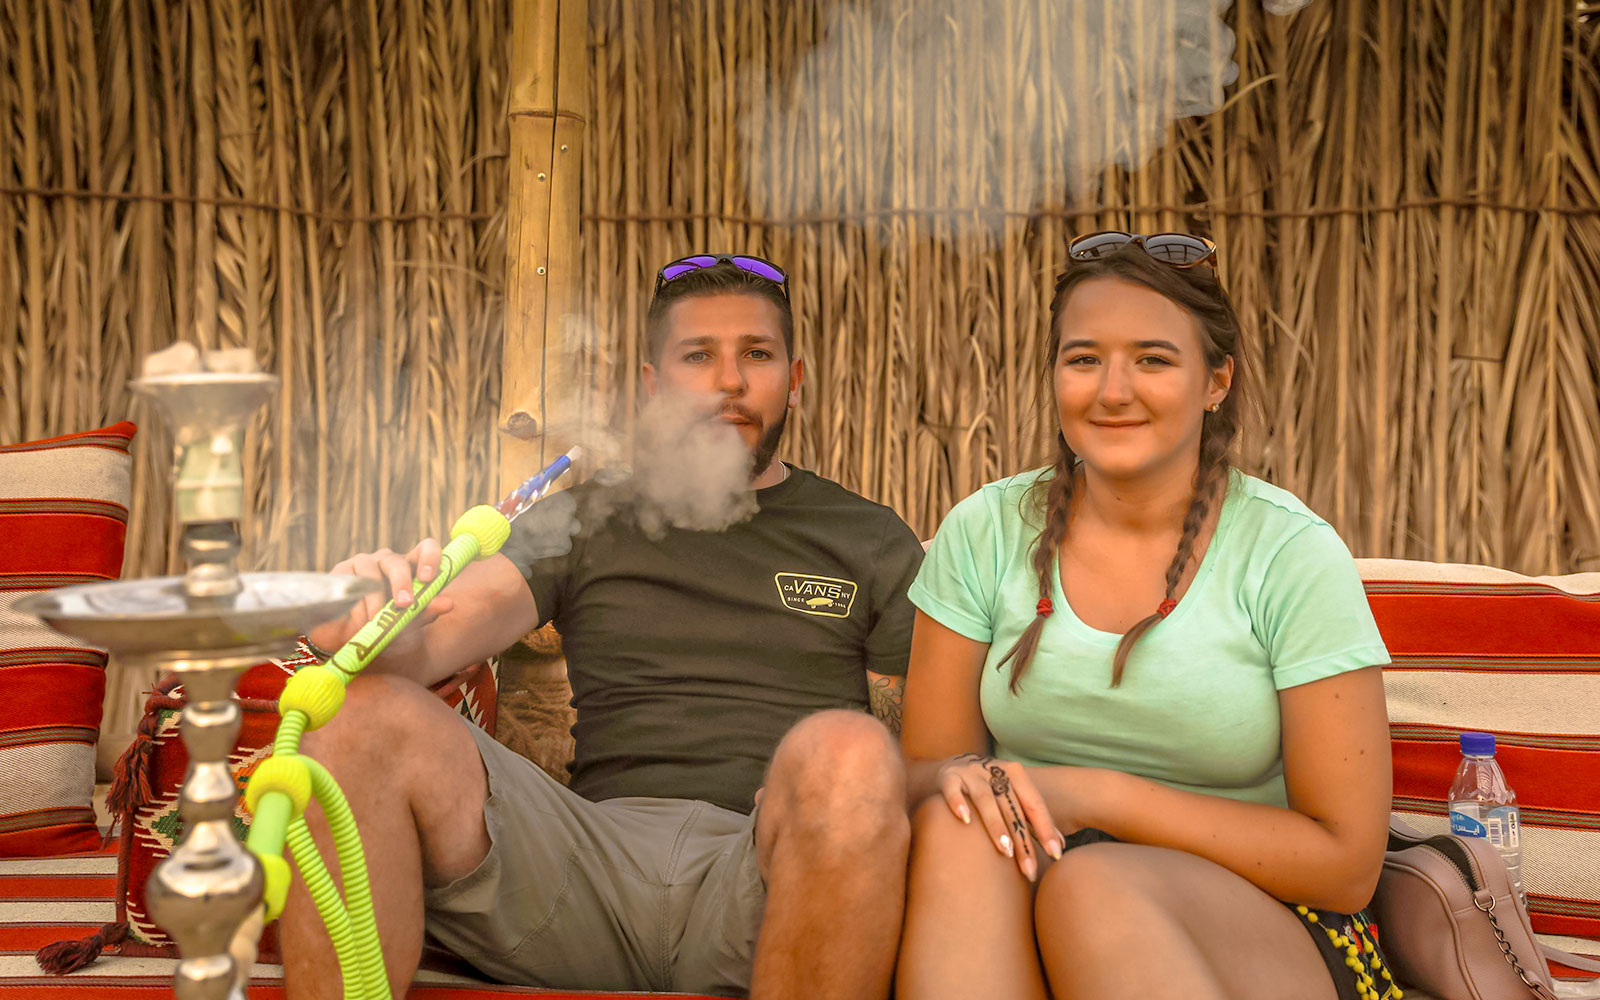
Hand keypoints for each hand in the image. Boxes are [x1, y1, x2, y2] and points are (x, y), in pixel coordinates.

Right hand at [306, 538, 455, 657]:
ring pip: (372, 573)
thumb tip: (448, 603)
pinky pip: (350, 582)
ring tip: (373, 623)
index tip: (428, 578)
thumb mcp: (407, 625)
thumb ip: (427, 612)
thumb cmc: (383, 629)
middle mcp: (388, 562)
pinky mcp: (341, 570)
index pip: (425, 549)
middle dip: (402, 583)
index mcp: (410, 569)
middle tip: (404, 604)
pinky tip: (356, 621)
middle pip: (397, 561)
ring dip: (375, 602)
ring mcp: (364, 563)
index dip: (430, 557)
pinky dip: (356, 605)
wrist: (347, 642)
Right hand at [936, 753, 1064, 880]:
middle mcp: (994, 770)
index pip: (1034, 803)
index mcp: (1015, 773)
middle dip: (1022, 839)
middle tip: (1029, 869)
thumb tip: (1060, 847)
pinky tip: (965, 820)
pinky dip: (958, 803)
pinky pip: (952, 789)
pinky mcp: (948, 776)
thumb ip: (1033, 818)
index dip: (1046, 829)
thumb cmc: (990, 788)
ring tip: (1005, 850)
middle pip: (1012, 807)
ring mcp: (970, 772)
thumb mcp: (1012, 796)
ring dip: (996, 824)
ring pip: (985, 799)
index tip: (1055, 855)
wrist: (953, 765)